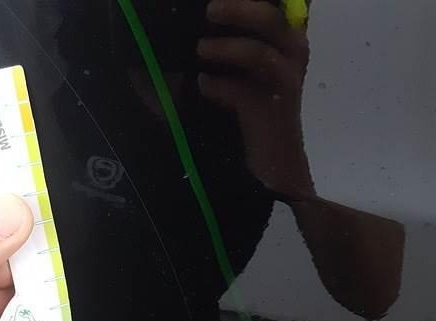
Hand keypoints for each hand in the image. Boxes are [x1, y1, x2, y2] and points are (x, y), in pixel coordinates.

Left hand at [198, 0, 314, 196]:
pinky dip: (220, 87)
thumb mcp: (233, 78)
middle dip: (241, 9)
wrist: (271, 167)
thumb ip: (215, 55)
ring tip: (200, 50)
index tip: (213, 1)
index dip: (248, 2)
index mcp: (283, 43)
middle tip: (210, 10)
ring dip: (228, 48)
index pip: (273, 9)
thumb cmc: (248, 118)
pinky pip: (245, 93)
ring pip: (262, 54)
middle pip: (274, 18)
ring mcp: (284, 85)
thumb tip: (167, 43)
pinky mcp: (272, 114)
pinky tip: (204, 86)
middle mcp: (290, 58)